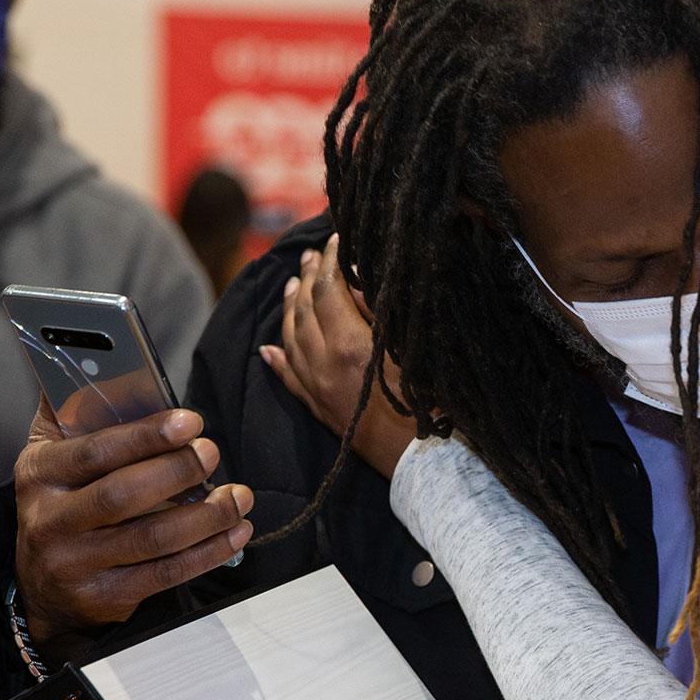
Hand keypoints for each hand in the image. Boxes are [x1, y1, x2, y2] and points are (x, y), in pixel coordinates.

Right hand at [12, 399, 254, 643]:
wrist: (43, 586)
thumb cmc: (62, 502)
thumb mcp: (53, 456)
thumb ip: (73, 410)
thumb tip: (100, 359)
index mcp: (40, 474)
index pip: (94, 451)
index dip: (145, 436)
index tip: (190, 422)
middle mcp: (50, 521)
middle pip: (123, 496)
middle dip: (178, 471)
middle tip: (212, 453)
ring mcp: (76, 565)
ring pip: (152, 538)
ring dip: (206, 516)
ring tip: (238, 496)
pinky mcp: (105, 598)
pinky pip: (165, 573)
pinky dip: (209, 552)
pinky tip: (236, 532)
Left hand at [261, 237, 411, 478]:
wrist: (422, 461)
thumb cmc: (430, 402)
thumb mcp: (414, 349)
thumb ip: (379, 313)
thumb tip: (357, 278)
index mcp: (349, 345)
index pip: (328, 289)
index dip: (330, 261)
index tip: (335, 239)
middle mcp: (324, 364)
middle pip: (305, 310)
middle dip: (307, 277)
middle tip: (311, 254)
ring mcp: (316, 388)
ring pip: (291, 340)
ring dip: (289, 309)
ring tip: (291, 286)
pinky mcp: (318, 409)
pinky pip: (288, 379)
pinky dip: (278, 359)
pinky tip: (269, 349)